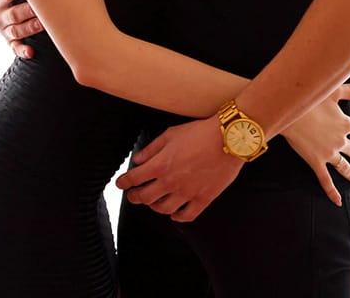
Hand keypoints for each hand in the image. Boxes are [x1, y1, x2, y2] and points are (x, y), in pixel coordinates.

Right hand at [0, 0, 44, 58]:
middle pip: (13, 14)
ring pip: (17, 31)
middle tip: (40, 8)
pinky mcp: (11, 42)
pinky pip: (16, 48)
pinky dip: (22, 51)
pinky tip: (31, 52)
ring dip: (30, 28)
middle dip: (26, 11)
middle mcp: (0, 16)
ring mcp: (5, 30)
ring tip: (43, 24)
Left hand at [115, 116, 242, 222]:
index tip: (121, 184)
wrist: (228, 138)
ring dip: (155, 206)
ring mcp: (187, 193)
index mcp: (160, 165)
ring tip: (154, 202)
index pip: (134, 179)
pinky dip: (177, 217)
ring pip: (163, 209)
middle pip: (145, 198)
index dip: (124, 182)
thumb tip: (137, 160)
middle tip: (133, 195)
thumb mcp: (171, 134)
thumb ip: (152, 149)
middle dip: (135, 197)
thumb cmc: (199, 132)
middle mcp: (171, 182)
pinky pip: (186, 216)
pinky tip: (174, 213)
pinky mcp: (203, 199)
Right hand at [281, 83, 349, 206]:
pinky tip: (337, 201)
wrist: (291, 111)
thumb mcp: (334, 91)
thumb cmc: (311, 98)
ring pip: (344, 167)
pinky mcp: (317, 162)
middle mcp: (340, 140)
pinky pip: (326, 180)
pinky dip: (332, 192)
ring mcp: (329, 153)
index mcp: (345, 123)